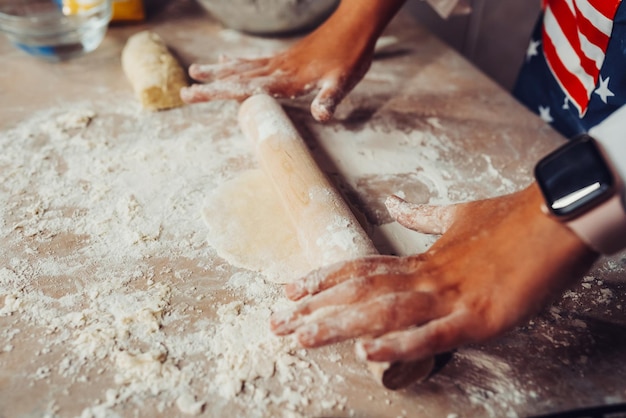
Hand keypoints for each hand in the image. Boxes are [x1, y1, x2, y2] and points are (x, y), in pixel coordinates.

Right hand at [180, 0, 405, 121]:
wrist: (354, 25)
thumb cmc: (349, 56)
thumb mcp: (343, 82)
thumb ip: (329, 99)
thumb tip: (321, 116)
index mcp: (285, 79)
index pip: (245, 88)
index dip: (218, 92)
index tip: (193, 94)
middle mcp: (277, 69)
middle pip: (236, 78)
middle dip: (209, 86)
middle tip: (184, 92)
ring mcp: (279, 62)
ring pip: (241, 67)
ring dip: (218, 72)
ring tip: (194, 71)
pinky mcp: (285, 58)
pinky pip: (254, 61)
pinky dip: (237, 63)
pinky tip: (226, 60)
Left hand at [270, 183, 597, 362]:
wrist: (555, 218)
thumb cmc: (509, 221)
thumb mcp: (459, 216)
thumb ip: (423, 216)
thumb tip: (396, 203)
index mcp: (422, 259)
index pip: (362, 269)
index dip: (324, 279)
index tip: (292, 289)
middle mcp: (427, 277)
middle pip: (361, 293)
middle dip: (316, 309)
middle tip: (277, 322)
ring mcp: (451, 297)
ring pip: (384, 312)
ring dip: (340, 326)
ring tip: (303, 338)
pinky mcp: (480, 317)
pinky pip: (433, 335)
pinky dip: (399, 344)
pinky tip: (368, 352)